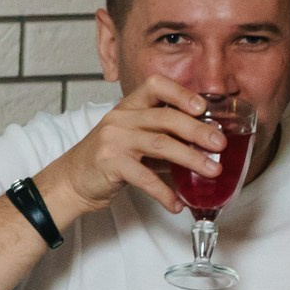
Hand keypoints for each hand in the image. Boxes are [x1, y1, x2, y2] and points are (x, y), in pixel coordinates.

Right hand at [33, 75, 229, 218]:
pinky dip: (164, 193)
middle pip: (166, 118)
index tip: (203, 107)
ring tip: (212, 171)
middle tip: (220, 145)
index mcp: (128, 107)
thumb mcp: (132, 141)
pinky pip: (145, 178)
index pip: (156, 86)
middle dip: (198, 130)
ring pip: (161, 145)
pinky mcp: (110, 164)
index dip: (181, 93)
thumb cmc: (105, 161)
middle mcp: (120, 119)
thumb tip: (202, 146)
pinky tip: (176, 203)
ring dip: (191, 159)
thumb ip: (161, 138)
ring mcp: (114, 140)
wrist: (69, 182)